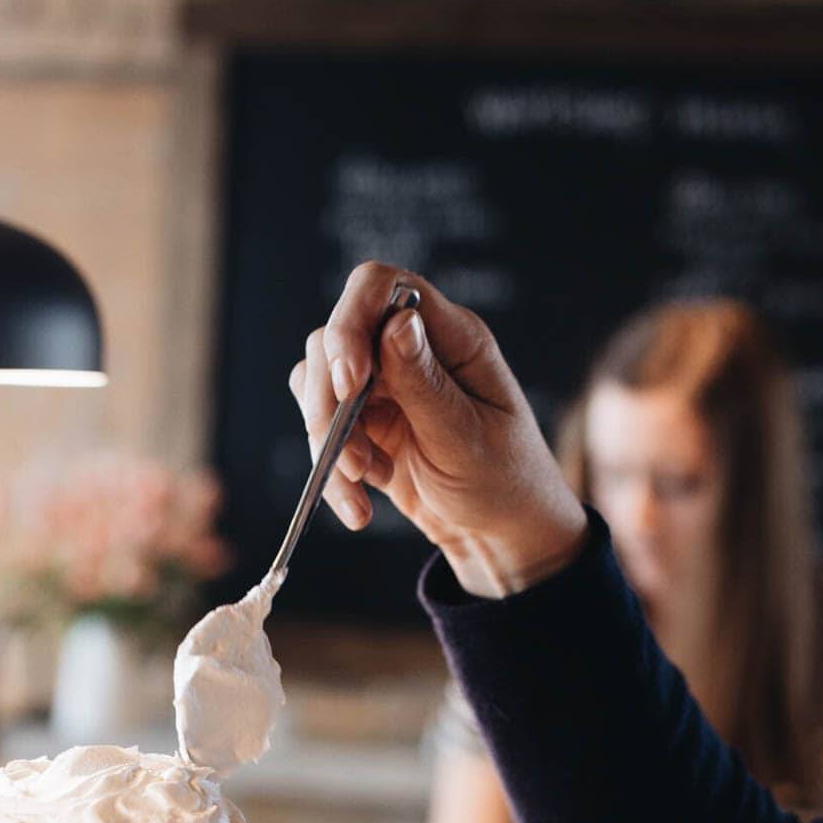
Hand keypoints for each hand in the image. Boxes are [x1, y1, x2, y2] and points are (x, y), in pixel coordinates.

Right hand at [290, 262, 586, 595]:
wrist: (498, 535)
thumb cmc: (502, 482)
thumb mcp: (465, 437)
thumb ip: (425, 382)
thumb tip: (397, 322)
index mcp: (452, 337)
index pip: (382, 287)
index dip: (351, 322)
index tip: (349, 383)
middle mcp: (412, 351)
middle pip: (335, 339)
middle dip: (330, 401)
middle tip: (350, 458)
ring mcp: (385, 386)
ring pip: (320, 385)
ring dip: (328, 440)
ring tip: (361, 484)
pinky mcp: (366, 423)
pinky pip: (324, 429)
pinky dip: (331, 468)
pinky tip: (361, 499)